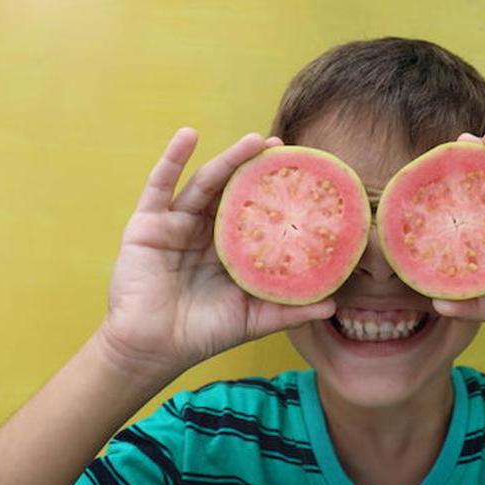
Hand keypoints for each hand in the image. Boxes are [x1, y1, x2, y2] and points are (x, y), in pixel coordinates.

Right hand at [96, 129, 335, 380]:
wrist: (152, 349)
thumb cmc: (202, 334)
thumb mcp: (253, 319)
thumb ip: (290, 310)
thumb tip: (335, 304)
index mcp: (230, 248)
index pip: (256, 210)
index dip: (276, 191)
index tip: (303, 171)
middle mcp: (205, 230)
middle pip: (233, 189)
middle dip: (255, 166)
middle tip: (281, 146)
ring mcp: (177, 223)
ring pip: (205, 182)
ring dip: (228, 158)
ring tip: (253, 140)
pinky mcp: (148, 223)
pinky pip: (159, 185)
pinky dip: (172, 158)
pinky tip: (188, 135)